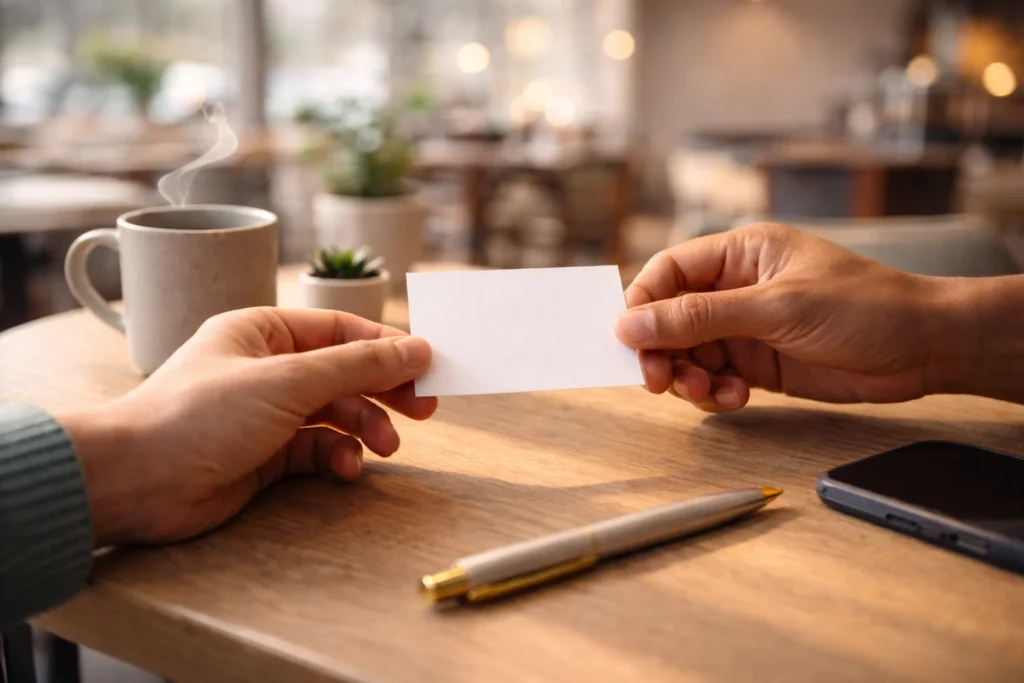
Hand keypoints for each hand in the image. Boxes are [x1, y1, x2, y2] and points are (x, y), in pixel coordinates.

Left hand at [57, 307, 436, 546]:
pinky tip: (346, 468)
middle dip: (384, 390)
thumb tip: (417, 349)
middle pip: (344, 372)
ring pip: (336, 413)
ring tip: (386, 446)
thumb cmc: (197, 416)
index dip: (388, 346)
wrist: (135, 483)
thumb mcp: (288, 381)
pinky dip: (337, 457)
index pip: (342, 330)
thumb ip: (357, 365)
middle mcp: (266, 367)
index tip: (429, 366)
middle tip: (425, 409)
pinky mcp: (265, 455)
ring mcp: (266, 412)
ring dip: (365, 427)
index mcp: (263, 331)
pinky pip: (318, 448)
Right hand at [614, 223, 951, 411]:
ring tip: (709, 393)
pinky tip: (736, 397)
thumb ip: (699, 317)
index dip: (642, 304)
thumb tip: (631, 325)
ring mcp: (747, 327)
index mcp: (740, 254)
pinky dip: (714, 393)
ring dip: (688, 378)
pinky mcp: (759, 363)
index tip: (628, 340)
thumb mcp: (776, 307)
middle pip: (670, 318)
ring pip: (688, 353)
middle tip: (658, 381)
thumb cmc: (864, 307)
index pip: (669, 272)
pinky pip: (715, 378)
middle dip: (660, 350)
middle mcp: (737, 288)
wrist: (925, 348)